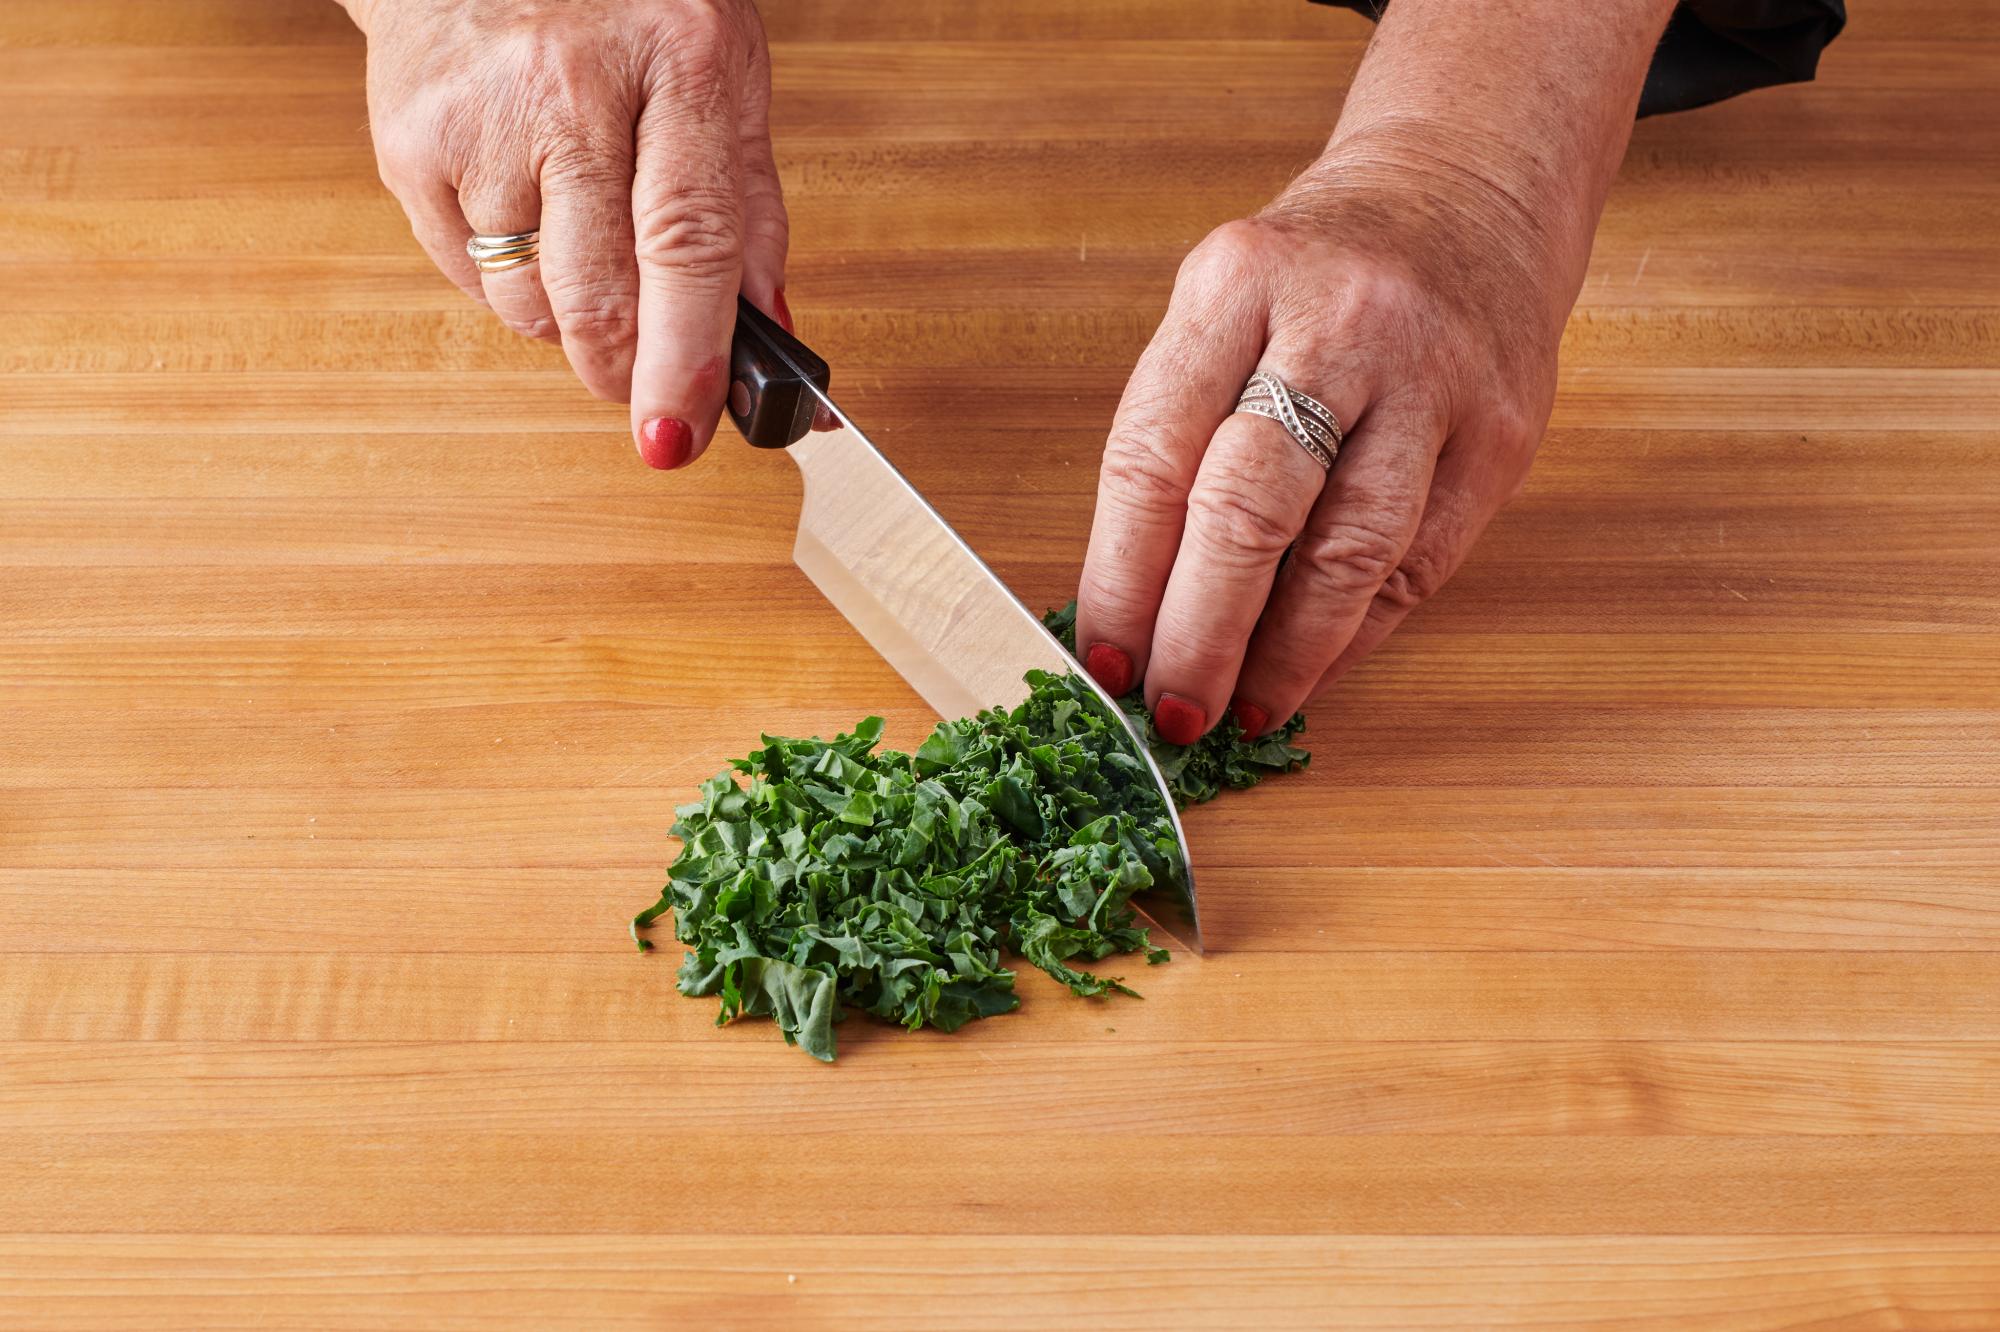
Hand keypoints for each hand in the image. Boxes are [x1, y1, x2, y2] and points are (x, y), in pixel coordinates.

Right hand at [352, 0, 786, 467]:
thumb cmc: (621, 11)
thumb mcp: (720, 78)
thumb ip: (751, 211)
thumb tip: (769, 337)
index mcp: (680, 63)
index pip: (689, 244)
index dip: (688, 357)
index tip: (681, 432)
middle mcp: (573, 87)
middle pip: (598, 294)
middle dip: (626, 371)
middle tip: (644, 387)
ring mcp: (481, 117)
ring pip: (529, 304)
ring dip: (568, 319)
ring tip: (582, 244)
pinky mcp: (410, 143)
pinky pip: (470, 275)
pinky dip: (507, 279)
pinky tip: (524, 209)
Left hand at [1074, 137, 1570, 742]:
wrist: (1469, 187)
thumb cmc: (1316, 273)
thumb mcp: (1224, 304)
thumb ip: (1181, 432)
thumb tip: (1134, 604)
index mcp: (1236, 283)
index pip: (1155, 453)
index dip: (1122, 575)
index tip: (1106, 660)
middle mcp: (1338, 323)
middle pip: (1249, 508)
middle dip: (1200, 632)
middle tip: (1174, 710)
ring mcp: (1432, 378)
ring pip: (1349, 550)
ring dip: (1286, 654)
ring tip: (1243, 710)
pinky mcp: (1502, 431)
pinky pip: (1419, 563)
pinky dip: (1356, 634)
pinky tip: (1313, 671)